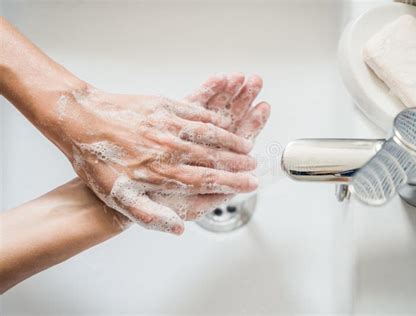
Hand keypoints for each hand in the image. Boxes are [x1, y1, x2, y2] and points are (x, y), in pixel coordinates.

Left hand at [54, 86, 258, 233]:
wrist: (81, 120)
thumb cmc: (97, 159)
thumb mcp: (118, 196)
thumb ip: (149, 214)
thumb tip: (177, 227)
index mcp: (161, 172)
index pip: (206, 180)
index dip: (231, 184)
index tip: (249, 185)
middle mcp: (169, 148)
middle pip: (213, 158)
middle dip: (238, 164)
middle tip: (254, 168)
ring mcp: (168, 125)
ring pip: (209, 135)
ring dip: (231, 143)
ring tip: (247, 148)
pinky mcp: (164, 106)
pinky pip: (196, 114)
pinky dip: (214, 121)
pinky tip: (224, 124)